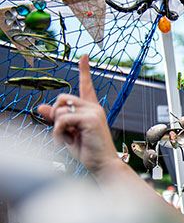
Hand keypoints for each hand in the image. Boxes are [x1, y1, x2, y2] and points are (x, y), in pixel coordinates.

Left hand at [37, 55, 119, 174]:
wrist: (103, 165)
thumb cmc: (88, 151)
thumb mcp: (68, 133)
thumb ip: (56, 119)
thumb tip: (41, 107)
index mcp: (91, 109)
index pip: (86, 86)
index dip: (84, 70)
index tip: (84, 57)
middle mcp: (94, 107)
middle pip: (62, 98)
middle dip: (56, 114)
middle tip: (62, 131)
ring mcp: (93, 112)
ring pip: (60, 109)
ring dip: (57, 127)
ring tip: (66, 140)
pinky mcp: (90, 119)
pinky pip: (62, 119)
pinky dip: (58, 132)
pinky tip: (66, 142)